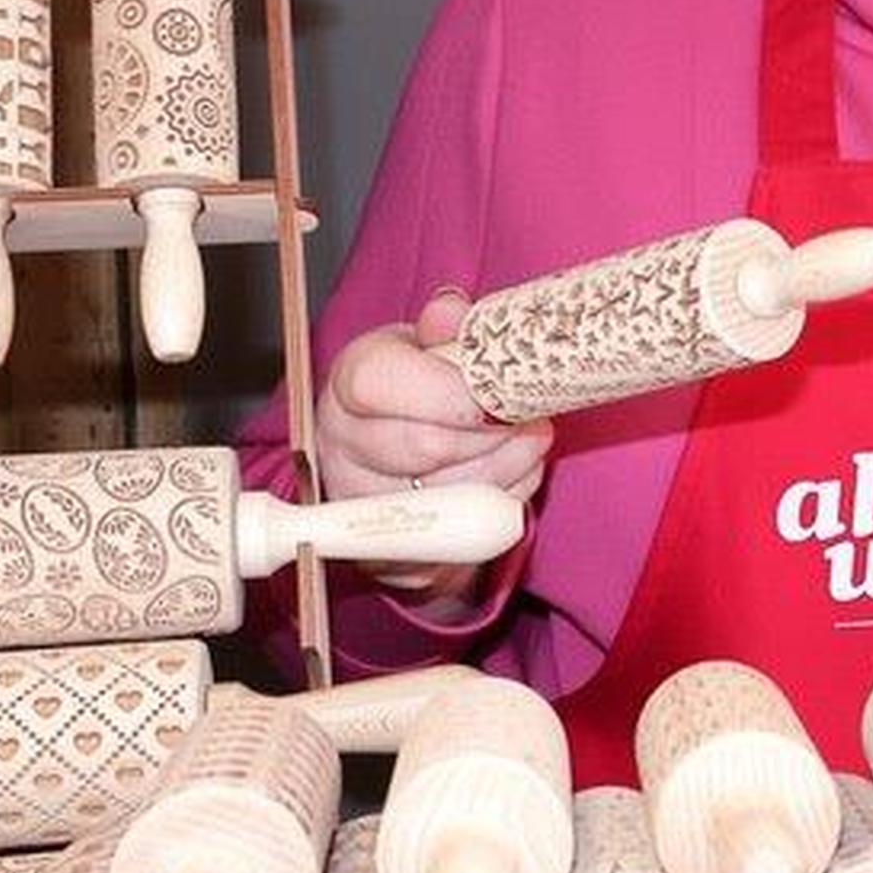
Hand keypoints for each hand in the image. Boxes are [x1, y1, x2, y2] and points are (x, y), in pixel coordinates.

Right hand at [313, 288, 554, 600]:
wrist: (398, 454)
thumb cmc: (418, 390)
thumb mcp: (428, 344)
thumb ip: (445, 328)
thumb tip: (451, 311)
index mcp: (348, 385)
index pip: (378, 385)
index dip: (449, 391)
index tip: (499, 391)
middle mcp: (342, 449)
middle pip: (424, 446)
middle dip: (493, 431)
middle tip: (530, 415)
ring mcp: (365, 509)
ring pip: (454, 496)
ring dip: (512, 466)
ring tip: (529, 438)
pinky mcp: (397, 560)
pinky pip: (466, 537)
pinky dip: (505, 503)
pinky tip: (510, 475)